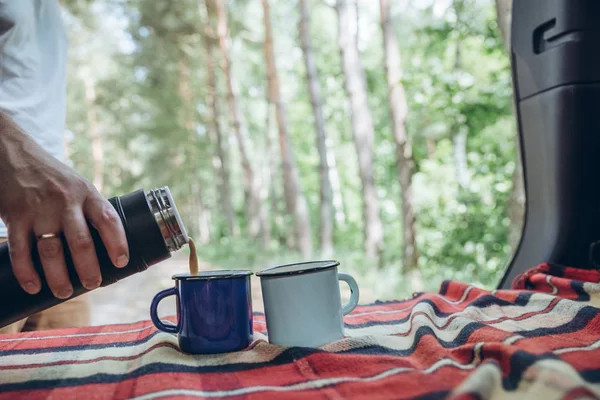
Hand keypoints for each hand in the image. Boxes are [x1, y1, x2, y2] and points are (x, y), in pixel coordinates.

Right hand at [0, 114, 129, 297]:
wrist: (12, 153)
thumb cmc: (52, 176)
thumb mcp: (78, 185)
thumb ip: (89, 210)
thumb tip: (107, 245)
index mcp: (87, 194)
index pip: (108, 219)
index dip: (118, 242)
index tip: (121, 262)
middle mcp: (65, 201)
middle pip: (81, 241)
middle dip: (88, 268)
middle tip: (92, 284)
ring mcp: (39, 210)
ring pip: (51, 250)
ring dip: (58, 276)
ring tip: (63, 293)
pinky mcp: (15, 216)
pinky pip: (21, 250)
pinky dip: (27, 272)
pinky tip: (33, 286)